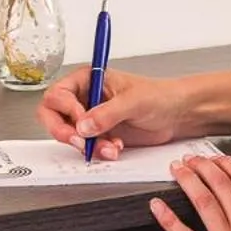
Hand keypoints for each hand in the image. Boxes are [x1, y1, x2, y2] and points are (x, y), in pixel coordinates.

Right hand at [37, 66, 187, 159]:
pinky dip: (97, 151)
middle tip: (80, 142)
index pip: (57, 94)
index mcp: (88, 79)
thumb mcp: (133, 101)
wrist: (178, 115)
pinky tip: (114, 148)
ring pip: (70, 135)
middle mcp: (85, 98)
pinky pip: (86, 147)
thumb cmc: (159, 95)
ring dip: (86, 145)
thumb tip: (83, 125)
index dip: (65, 109)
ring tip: (109, 147)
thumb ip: (107, 113)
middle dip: (65, 131)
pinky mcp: (99, 135)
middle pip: (53, 115)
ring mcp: (91, 118)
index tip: (81, 120)